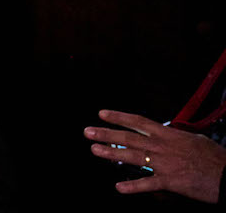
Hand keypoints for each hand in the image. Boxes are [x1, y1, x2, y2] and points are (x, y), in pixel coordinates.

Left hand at [85, 109, 225, 202]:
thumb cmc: (214, 157)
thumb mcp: (194, 139)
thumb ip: (175, 136)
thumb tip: (165, 133)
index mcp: (168, 135)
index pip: (138, 122)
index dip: (118, 117)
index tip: (101, 114)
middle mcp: (162, 147)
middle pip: (129, 138)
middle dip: (106, 134)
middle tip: (88, 132)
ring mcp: (164, 164)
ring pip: (132, 157)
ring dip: (111, 153)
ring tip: (94, 150)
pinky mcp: (170, 182)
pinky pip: (147, 184)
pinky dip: (132, 186)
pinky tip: (119, 187)